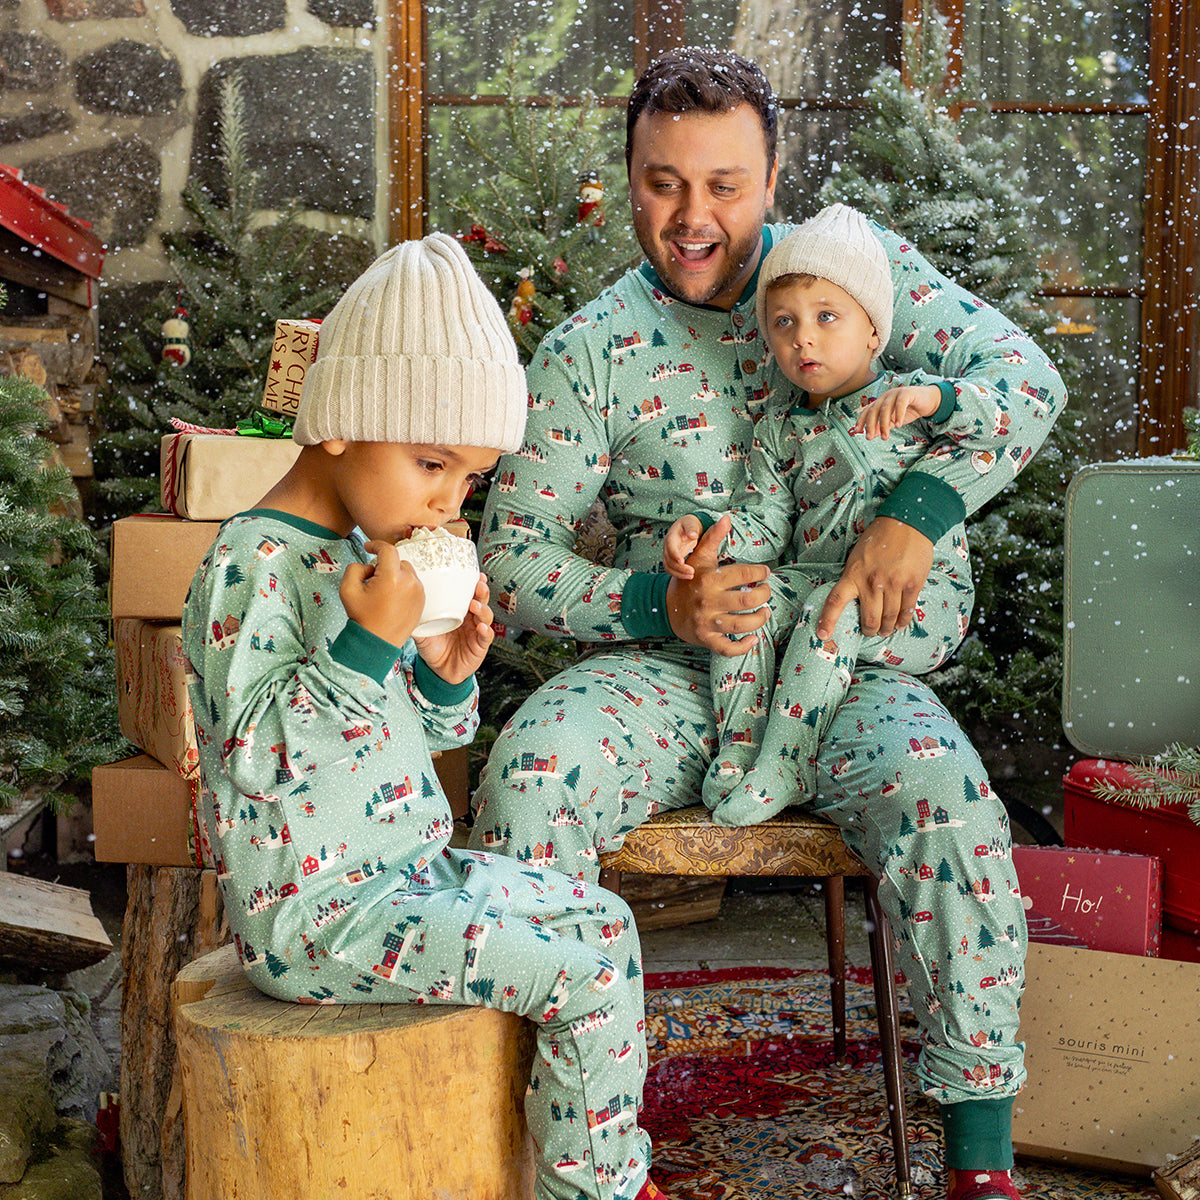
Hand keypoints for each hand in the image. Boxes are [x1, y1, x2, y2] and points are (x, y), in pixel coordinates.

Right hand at [340, 539, 423, 646]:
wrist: (377, 642)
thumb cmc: (362, 617)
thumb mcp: (347, 589)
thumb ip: (355, 568)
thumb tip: (369, 565)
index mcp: (392, 577)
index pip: (388, 549)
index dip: (376, 545)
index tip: (368, 547)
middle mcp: (409, 582)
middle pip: (397, 561)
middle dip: (384, 566)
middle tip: (372, 582)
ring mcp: (418, 591)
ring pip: (406, 572)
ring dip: (394, 575)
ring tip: (383, 593)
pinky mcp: (422, 600)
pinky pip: (412, 584)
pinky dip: (403, 586)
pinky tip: (392, 599)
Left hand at [413, 573, 494, 684]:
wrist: (438, 671)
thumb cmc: (434, 647)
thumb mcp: (422, 632)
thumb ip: (415, 620)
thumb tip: (400, 607)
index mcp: (459, 612)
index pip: (469, 594)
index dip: (473, 584)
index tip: (474, 575)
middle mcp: (470, 619)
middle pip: (481, 601)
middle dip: (481, 592)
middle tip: (478, 585)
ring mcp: (476, 632)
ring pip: (486, 617)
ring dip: (482, 609)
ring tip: (475, 605)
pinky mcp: (479, 646)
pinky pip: (486, 637)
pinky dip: (485, 631)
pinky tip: (481, 627)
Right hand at [663, 514, 703, 577]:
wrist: (686, 527)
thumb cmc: (689, 524)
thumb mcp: (691, 523)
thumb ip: (692, 528)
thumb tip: (693, 535)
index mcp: (671, 537)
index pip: (670, 547)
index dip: (674, 555)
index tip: (682, 562)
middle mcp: (668, 546)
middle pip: (669, 559)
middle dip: (679, 568)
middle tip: (692, 572)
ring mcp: (669, 553)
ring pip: (668, 566)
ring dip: (678, 573)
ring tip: (691, 576)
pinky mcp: (672, 559)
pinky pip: (672, 568)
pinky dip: (678, 574)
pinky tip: (688, 576)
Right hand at [665, 515, 770, 654]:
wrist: (665, 607)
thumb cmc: (688, 580)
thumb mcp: (698, 557)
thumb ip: (712, 537)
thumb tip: (726, 518)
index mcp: (709, 579)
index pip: (743, 574)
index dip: (760, 573)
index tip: (765, 573)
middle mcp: (709, 601)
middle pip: (747, 600)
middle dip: (764, 595)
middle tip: (766, 591)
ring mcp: (707, 622)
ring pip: (742, 625)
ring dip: (760, 619)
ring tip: (765, 612)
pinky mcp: (706, 639)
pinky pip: (727, 648)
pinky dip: (743, 647)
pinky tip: (753, 639)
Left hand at [817, 517, 933, 639]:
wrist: (907, 523)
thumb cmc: (879, 538)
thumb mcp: (857, 557)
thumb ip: (855, 577)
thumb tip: (854, 600)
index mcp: (853, 574)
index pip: (835, 601)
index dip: (828, 620)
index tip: (822, 635)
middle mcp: (871, 583)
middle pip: (869, 619)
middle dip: (869, 630)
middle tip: (870, 632)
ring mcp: (893, 585)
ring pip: (889, 618)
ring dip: (887, 628)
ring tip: (886, 630)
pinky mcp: (912, 585)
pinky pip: (907, 610)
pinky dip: (903, 621)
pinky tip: (900, 624)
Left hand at [852, 384, 942, 439]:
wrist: (928, 401)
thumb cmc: (909, 410)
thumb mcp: (893, 421)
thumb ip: (882, 427)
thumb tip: (870, 435)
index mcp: (880, 402)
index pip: (867, 410)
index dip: (861, 420)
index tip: (857, 431)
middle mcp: (886, 396)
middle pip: (874, 410)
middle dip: (870, 424)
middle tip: (869, 437)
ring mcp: (896, 393)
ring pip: (885, 408)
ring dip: (883, 424)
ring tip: (885, 436)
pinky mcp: (907, 393)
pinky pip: (900, 403)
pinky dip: (898, 415)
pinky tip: (898, 425)